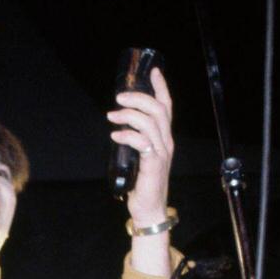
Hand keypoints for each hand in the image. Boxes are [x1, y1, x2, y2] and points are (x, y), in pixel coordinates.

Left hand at [106, 68, 173, 225]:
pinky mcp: (153, 164)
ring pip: (150, 122)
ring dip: (129, 115)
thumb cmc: (142, 183)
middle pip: (159, 109)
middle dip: (138, 98)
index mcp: (163, 138)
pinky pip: (142, 142)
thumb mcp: (139, 155)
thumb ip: (135, 140)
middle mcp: (166, 142)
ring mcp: (161, 152)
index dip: (161, 87)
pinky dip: (127, 135)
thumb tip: (119, 125)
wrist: (148, 208)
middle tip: (119, 97)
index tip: (154, 71)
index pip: (167, 107)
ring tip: (112, 116)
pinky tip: (115, 135)